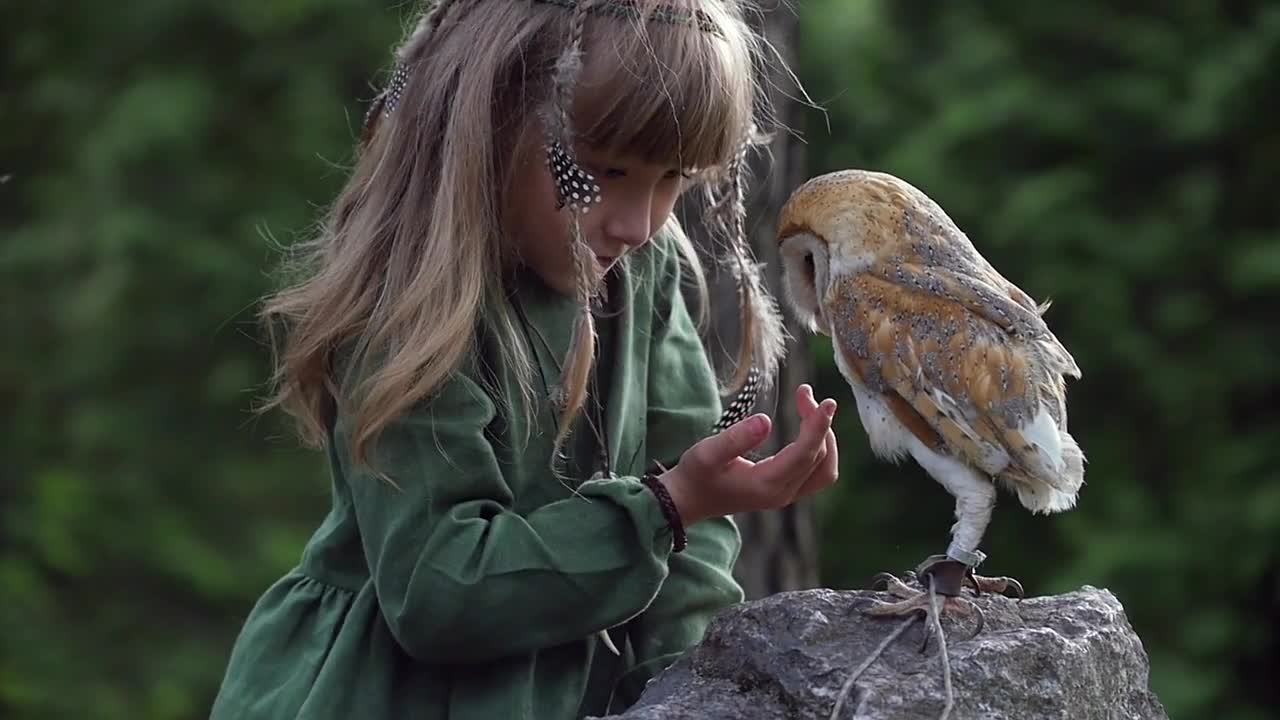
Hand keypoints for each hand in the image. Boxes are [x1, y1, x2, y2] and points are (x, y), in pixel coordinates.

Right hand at [659, 385, 839, 524]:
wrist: (687, 501)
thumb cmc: (695, 475)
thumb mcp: (707, 453)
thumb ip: (735, 438)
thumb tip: (766, 420)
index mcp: (766, 484)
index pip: (804, 454)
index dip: (819, 426)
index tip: (827, 401)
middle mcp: (782, 494)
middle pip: (819, 458)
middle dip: (819, 423)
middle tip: (803, 391)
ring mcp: (786, 495)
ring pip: (824, 469)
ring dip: (823, 437)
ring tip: (810, 407)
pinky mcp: (785, 491)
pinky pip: (817, 472)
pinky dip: (820, 448)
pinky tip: (809, 427)